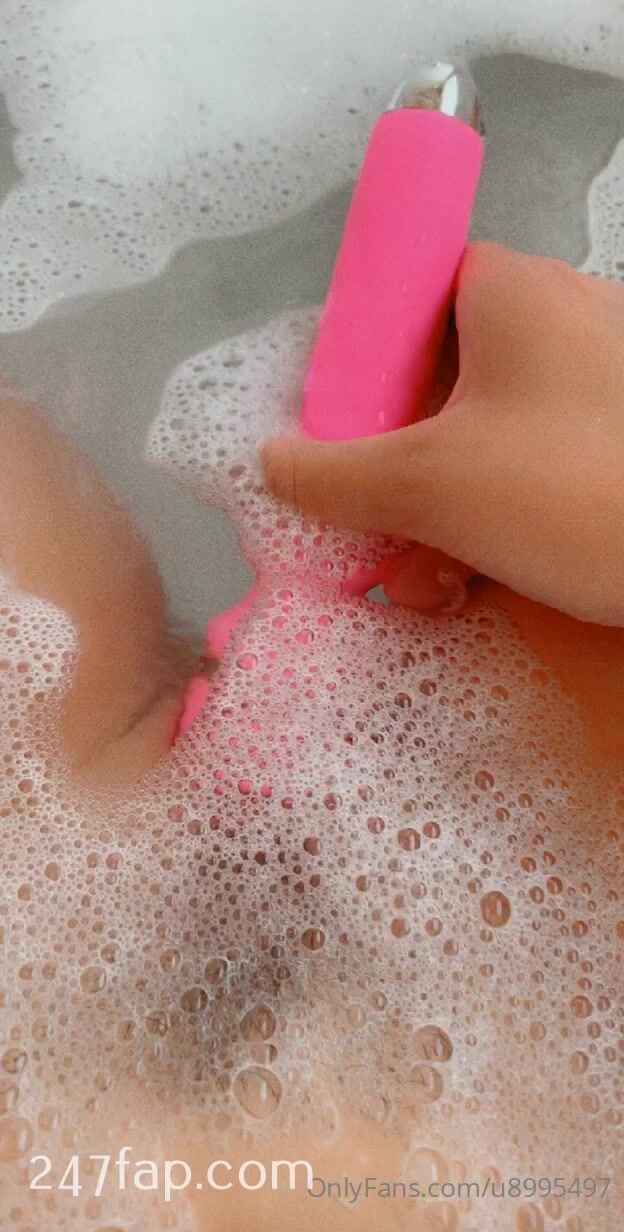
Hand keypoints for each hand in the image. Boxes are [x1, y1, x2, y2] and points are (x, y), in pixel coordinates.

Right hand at [262, 242, 623, 626]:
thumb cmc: (581, 490)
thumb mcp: (430, 484)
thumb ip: (333, 474)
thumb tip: (275, 463)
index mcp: (510, 293)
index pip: (405, 298)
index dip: (361, 370)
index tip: (345, 443)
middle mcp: (562, 323)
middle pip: (440, 387)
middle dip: (397, 479)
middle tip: (381, 544)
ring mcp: (601, 391)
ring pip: (487, 445)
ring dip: (441, 522)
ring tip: (433, 586)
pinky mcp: (621, 451)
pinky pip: (538, 474)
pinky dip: (501, 527)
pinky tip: (482, 586)